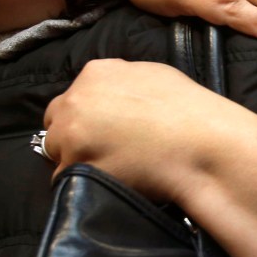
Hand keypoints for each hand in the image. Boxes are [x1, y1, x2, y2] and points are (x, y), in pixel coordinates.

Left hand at [42, 59, 220, 198]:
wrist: (201, 142)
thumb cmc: (187, 108)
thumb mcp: (153, 75)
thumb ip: (121, 81)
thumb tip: (110, 94)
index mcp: (95, 73)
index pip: (72, 97)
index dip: (86, 116)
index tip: (103, 128)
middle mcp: (76, 101)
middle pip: (56, 124)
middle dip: (73, 136)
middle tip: (104, 148)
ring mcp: (72, 136)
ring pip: (58, 153)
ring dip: (76, 160)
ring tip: (111, 166)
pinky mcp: (76, 168)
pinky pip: (67, 180)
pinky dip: (84, 183)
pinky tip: (111, 179)